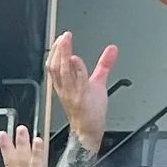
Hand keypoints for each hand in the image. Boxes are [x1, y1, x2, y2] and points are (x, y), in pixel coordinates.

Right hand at [46, 33, 119, 149]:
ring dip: (64, 55)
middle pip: (56, 66)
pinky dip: (75, 70)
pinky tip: (76, 60)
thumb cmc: (90, 109)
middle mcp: (66, 89)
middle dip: (58, 49)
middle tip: (64, 36)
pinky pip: (76, 82)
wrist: (89, 130)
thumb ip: (104, 65)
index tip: (61, 38)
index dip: (55, 51)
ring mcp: (73, 94)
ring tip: (67, 42)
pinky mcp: (81, 99)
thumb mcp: (98, 82)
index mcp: (65, 85)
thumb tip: (112, 49)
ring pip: (63, 72)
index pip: (55, 66)